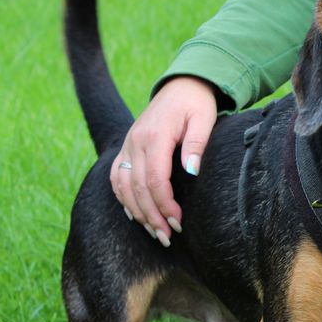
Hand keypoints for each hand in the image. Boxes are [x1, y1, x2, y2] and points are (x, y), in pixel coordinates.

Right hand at [110, 76, 217, 245]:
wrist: (182, 85)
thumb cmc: (197, 103)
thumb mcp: (204, 118)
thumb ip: (197, 143)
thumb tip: (193, 170)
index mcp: (155, 136)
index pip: (155, 179)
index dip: (165, 204)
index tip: (178, 222)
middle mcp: (136, 142)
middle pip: (137, 188)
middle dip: (152, 216)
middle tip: (168, 237)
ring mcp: (128, 145)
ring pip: (123, 186)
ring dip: (138, 212)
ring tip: (155, 232)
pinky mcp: (127, 147)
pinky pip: (116, 178)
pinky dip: (123, 198)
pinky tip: (136, 215)